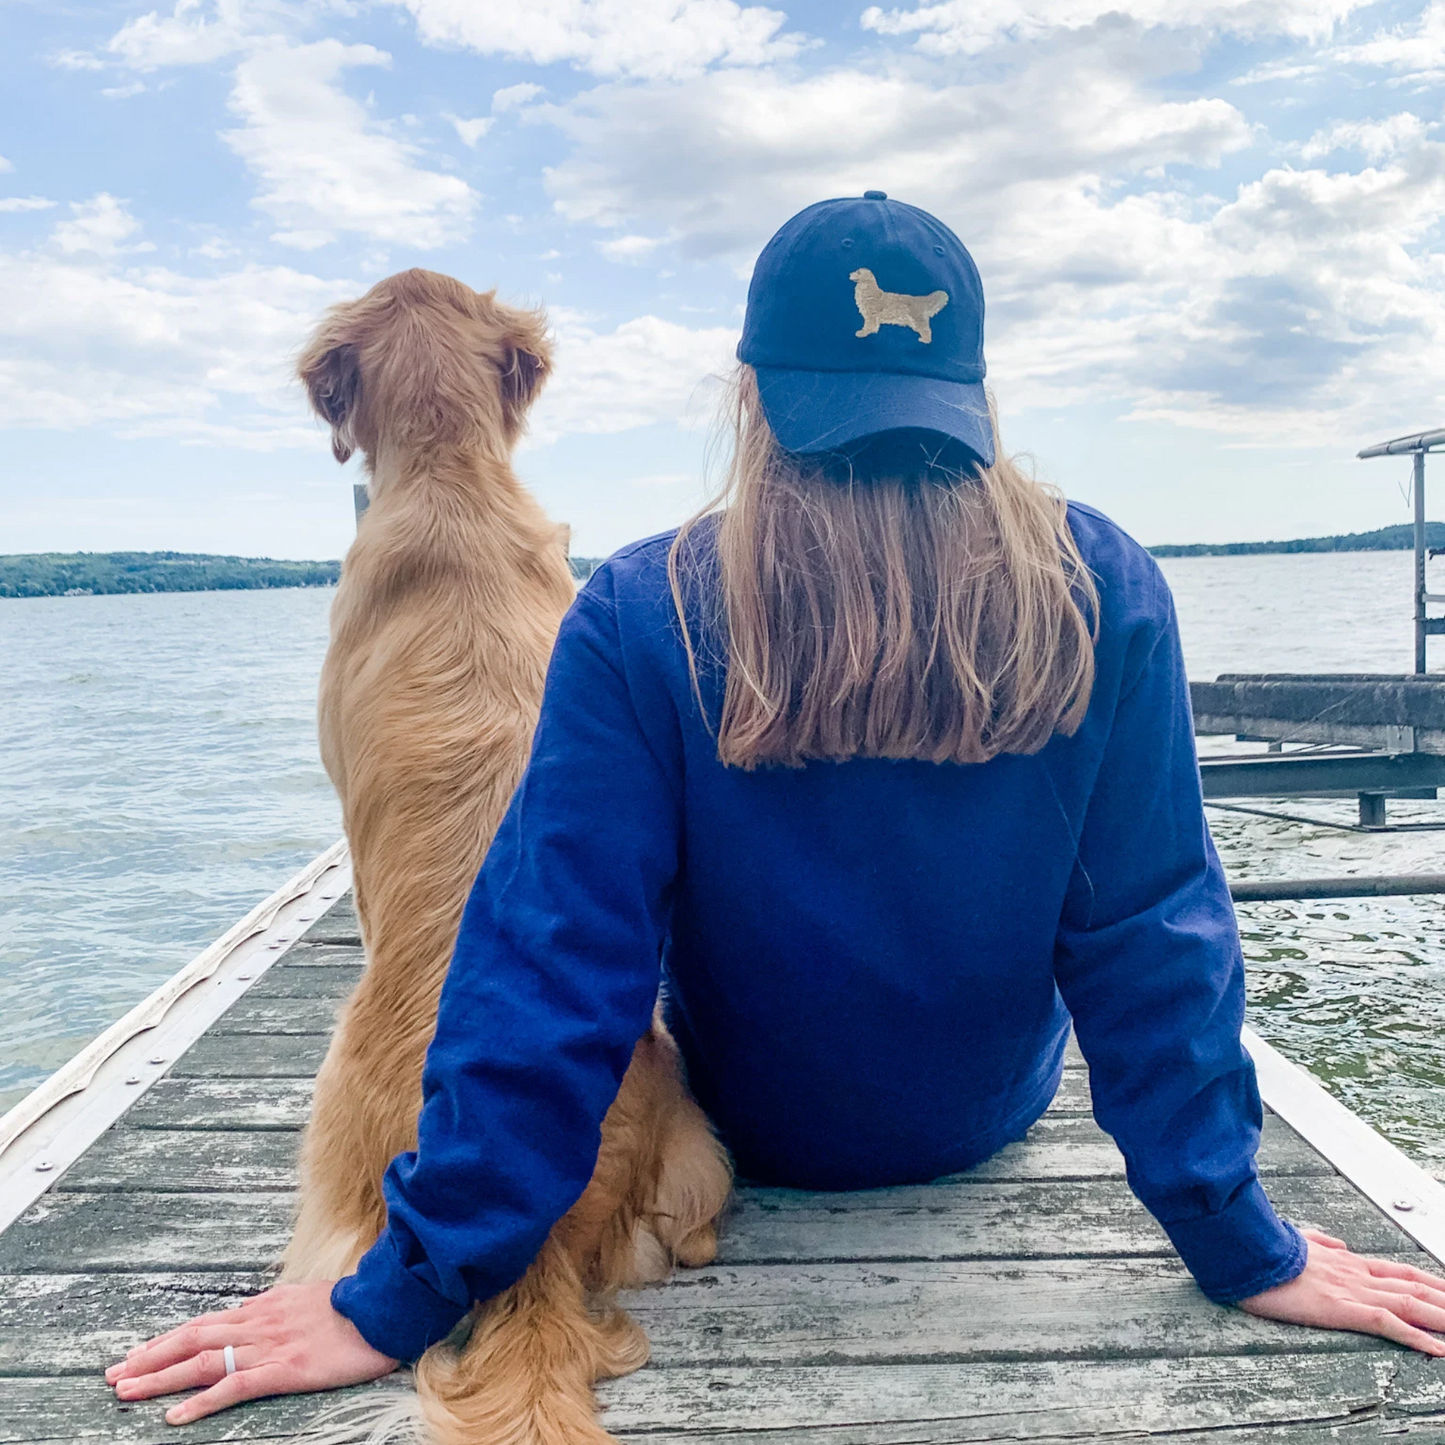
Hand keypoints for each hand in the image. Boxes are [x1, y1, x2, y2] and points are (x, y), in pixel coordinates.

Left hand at [104, 1281, 397, 1423]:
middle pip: (193, 1337)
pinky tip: (175, 1415)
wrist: (387, 1307)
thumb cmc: (355, 1308)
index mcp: (265, 1306)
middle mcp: (259, 1322)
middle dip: (150, 1357)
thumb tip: (255, 1317)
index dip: (168, 1339)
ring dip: (161, 1377)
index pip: (205, 1323)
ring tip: (126, 1390)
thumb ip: (279, 1311)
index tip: (137, 1353)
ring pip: (203, 1360)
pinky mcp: (286, 1369)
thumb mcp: (309, 1301)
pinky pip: (234, 1387)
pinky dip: (201, 1401)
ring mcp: (270, 1345)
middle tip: (113, 1373)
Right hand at [1239, 1228, 1444, 1354]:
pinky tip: (1437, 1349)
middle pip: (1413, 1287)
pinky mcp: (1338, 1307)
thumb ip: (1318, 1241)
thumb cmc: (1261, 1247)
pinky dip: (1415, 1337)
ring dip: (1442, 1316)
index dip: (1429, 1281)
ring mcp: (1349, 1289)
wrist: (1242, 1248)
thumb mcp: (1293, 1240)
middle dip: (1444, 1299)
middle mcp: (1354, 1272)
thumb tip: (1337, 1243)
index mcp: (1344, 1259)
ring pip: (1409, 1304)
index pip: (1399, 1271)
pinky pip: (1385, 1324)